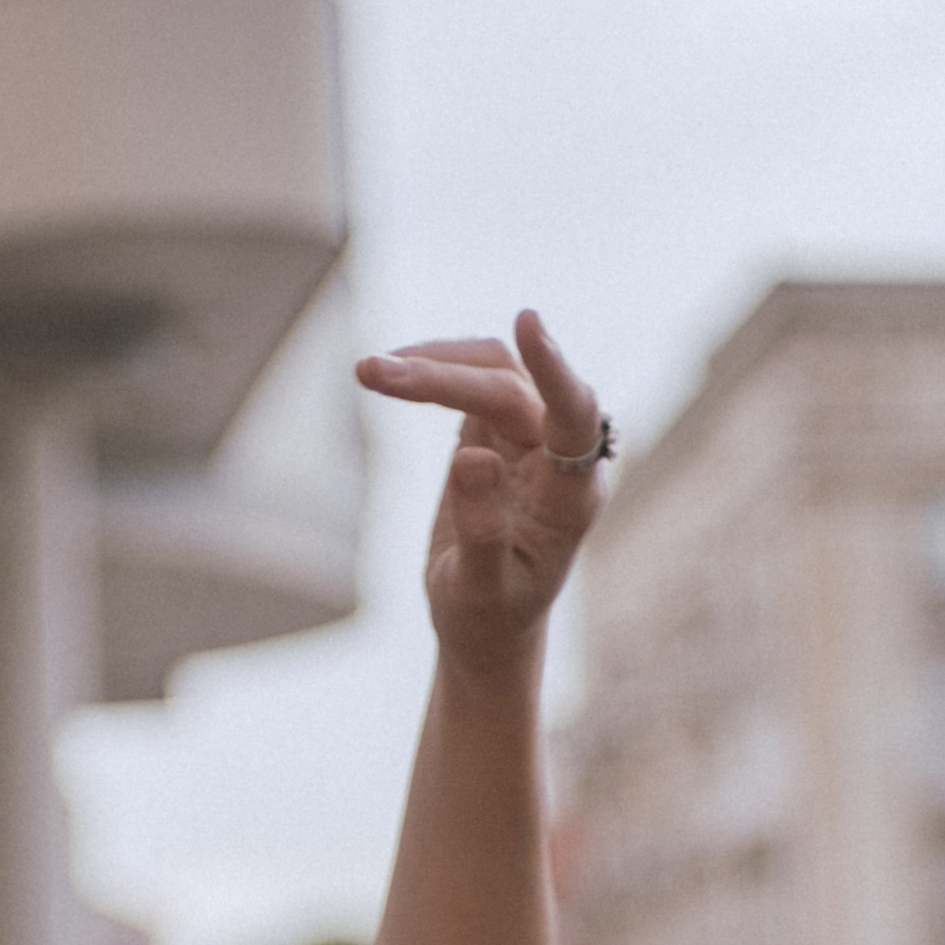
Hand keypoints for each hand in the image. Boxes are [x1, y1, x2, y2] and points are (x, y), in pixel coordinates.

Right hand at [354, 309, 607, 672]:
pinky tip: (390, 376)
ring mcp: (533, 437)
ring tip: (368, 372)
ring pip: (492, 371)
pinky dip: (433, 372)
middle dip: (443, 376)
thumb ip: (481, 529)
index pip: (575, 417)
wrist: (487, 623)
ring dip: (434, 363)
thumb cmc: (488, 616)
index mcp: (571, 498)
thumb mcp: (478, 589)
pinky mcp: (502, 429)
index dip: (554, 367)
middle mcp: (561, 457)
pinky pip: (474, 380)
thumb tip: (471, 456)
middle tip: (370, 374)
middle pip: (510, 389)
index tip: (528, 322)